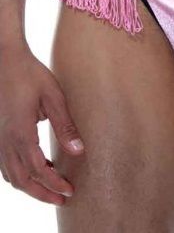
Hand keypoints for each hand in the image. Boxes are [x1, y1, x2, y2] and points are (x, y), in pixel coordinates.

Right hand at [0, 44, 84, 204]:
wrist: (6, 60)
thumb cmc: (31, 75)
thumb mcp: (54, 97)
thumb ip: (65, 126)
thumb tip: (79, 152)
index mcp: (21, 133)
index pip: (38, 170)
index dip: (54, 183)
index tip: (70, 190)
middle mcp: (6, 141)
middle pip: (22, 180)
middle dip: (42, 193)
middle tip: (63, 199)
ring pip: (12, 175)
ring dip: (31, 186)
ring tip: (52, 187)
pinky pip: (6, 165)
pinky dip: (21, 174)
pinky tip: (37, 170)